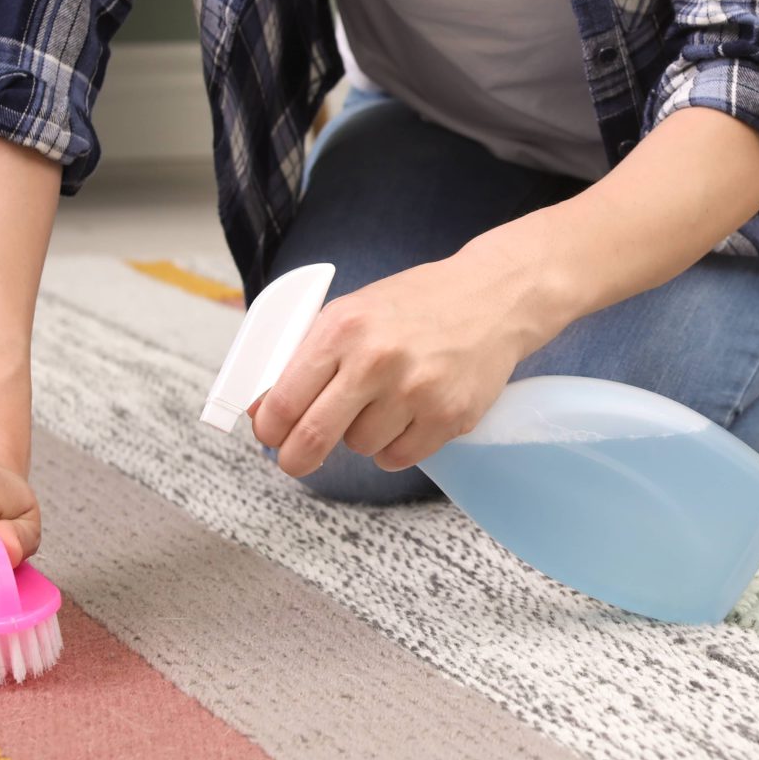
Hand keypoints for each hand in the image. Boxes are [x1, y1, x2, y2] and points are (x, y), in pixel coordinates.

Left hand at [251, 240, 561, 474]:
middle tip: (295, 461)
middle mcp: (376, 360)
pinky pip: (398, 458)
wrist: (493, 298)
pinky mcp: (449, 416)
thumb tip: (265, 408)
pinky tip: (406, 416)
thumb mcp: (352, 311)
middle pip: (313, 438)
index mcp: (342, 328)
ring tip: (382, 403)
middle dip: (296, 458)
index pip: (284, 399)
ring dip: (360, 436)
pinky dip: (394, 446)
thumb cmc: (416, 304)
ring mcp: (416, 392)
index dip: (269, 428)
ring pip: (359, 448)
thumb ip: (307, 356)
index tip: (270, 436)